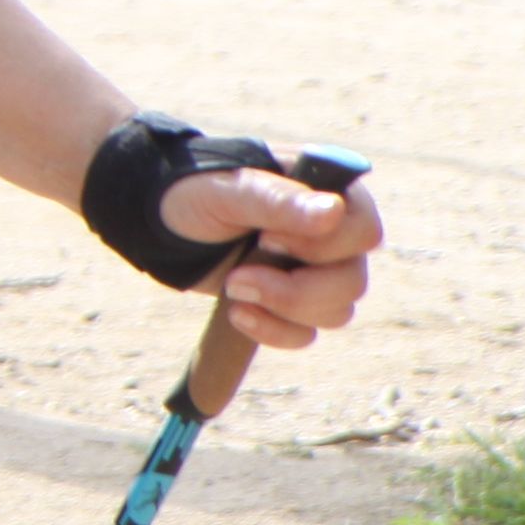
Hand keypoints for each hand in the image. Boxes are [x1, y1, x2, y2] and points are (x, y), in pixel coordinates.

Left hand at [162, 153, 382, 347]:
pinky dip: (274, 330)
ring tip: (233, 286)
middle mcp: (333, 234)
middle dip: (297, 288)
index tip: (266, 238)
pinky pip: (307, 334)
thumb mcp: (229, 190)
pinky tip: (237, 313)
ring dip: (283, 308)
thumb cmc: (196, 191)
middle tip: (241, 276)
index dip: (321, 246)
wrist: (160, 220)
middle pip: (353, 281)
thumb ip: (278, 200)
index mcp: (328, 193)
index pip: (364, 232)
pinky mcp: (293, 302)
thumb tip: (335, 211)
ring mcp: (317, 270)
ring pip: (337, 311)